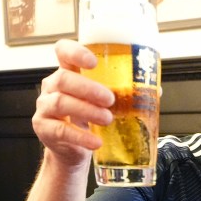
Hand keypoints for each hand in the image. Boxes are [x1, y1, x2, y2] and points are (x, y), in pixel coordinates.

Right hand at [32, 39, 115, 172]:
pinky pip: (60, 130)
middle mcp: (53, 86)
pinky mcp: (44, 129)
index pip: (63, 51)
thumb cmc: (89, 119)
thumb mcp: (103, 102)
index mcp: (69, 72)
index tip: (93, 61)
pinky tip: (96, 142)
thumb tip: (156, 89)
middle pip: (63, 78)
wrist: (74, 150)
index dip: (75, 52)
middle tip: (110, 99)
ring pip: (60, 102)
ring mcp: (45, 107)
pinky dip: (81, 137)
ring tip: (107, 119)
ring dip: (87, 110)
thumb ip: (124, 92)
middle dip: (88, 88)